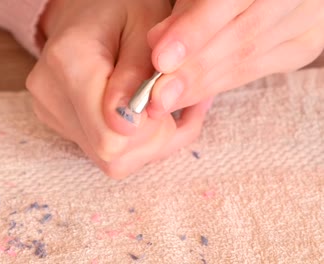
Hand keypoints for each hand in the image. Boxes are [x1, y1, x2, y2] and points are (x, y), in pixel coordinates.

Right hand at [26, 0, 211, 177]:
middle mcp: (49, 93)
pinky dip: (132, 142)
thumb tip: (129, 124)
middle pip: (110, 152)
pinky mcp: (56, 121)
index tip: (168, 101)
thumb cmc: (123, 10)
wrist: (87, 11)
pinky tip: (141, 114)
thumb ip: (138, 75)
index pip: (109, 133)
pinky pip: (102, 152)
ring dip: (145, 142)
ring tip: (158, 107)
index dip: (150, 128)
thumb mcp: (146, 27)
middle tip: (170, 104)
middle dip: (153, 137)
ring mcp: (49, 111)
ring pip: (108, 159)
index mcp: (69, 61)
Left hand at [146, 0, 323, 117]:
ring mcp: (307, 22)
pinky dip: (219, 84)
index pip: (228, 3)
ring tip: (165, 100)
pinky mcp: (303, 46)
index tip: (161, 60)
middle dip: (193, 71)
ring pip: (248, 60)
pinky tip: (190, 95)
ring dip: (202, 85)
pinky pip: (257, 70)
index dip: (194, 33)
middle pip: (240, 39)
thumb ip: (186, 14)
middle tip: (157, 95)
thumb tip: (158, 48)